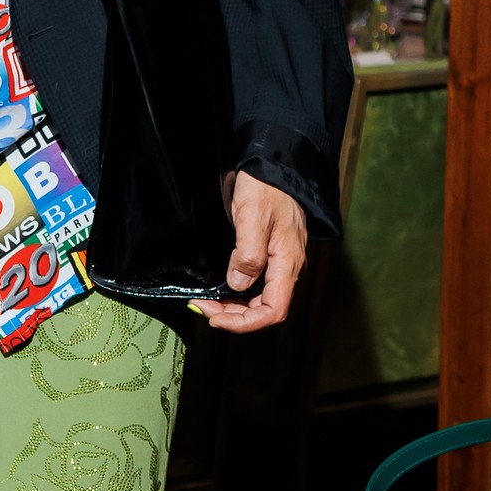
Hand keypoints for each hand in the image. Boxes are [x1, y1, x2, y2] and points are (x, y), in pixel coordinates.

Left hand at [194, 172, 307, 334]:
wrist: (273, 167)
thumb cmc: (267, 188)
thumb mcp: (253, 218)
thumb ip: (247, 254)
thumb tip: (237, 284)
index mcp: (288, 263)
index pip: (273, 311)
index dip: (245, 323)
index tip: (215, 318)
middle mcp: (286, 268)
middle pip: (264, 309)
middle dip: (233, 316)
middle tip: (202, 307)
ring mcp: (278, 263)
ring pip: (258, 299)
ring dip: (233, 307)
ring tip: (207, 303)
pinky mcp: (268, 257)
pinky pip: (256, 285)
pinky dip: (237, 293)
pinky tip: (221, 291)